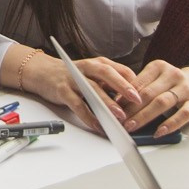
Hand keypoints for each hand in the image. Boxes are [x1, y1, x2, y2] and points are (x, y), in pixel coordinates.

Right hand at [25, 53, 139, 131]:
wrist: (44, 72)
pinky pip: (77, 105)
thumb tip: (134, 97)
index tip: (145, 93)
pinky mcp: (62, 91)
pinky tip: (97, 125)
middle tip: (136, 100)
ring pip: (92, 90)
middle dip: (122, 87)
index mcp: (98, 63)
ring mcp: (73, 79)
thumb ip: (111, 83)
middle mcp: (86, 68)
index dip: (133, 81)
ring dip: (106, 104)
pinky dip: (88, 116)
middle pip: (106, 74)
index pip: (119, 70)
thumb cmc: (73, 75)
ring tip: (118, 116)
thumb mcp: (94, 74)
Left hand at [123, 61, 188, 136]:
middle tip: (119, 120)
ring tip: (132, 126)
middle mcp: (173, 75)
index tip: (114, 108)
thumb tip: (118, 103)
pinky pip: (182, 115)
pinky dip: (170, 124)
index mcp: (159, 67)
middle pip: (148, 93)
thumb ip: (141, 88)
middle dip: (131, 109)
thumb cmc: (172, 84)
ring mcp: (186, 88)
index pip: (138, 82)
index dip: (124, 96)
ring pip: (162, 103)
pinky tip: (159, 132)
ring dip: (144, 116)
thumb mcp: (156, 79)